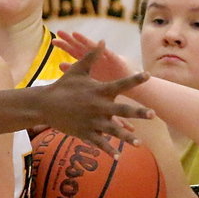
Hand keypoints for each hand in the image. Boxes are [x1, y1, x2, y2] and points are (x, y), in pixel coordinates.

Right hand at [32, 45, 152, 151]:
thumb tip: (103, 40)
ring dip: (127, 138)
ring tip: (139, 144)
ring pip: (113, 131)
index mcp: (99, 90)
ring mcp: (92, 121)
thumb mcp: (77, 70)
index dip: (134, 79)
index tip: (147, 75)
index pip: (120, 83)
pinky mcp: (84, 132)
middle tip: (153, 114)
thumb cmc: (63, 86)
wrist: (45, 105)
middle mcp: (98, 106)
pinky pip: (99, 143)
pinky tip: (117, 156)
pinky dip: (108, 150)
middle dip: (138, 112)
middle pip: (122, 109)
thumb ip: (92, 57)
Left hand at [54, 31, 131, 83]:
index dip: (65, 45)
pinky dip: (104, 49)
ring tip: (75, 35)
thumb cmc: (107, 79)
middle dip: (72, 39)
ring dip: (85, 41)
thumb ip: (74, 69)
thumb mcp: (88, 76)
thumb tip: (59, 64)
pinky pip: (109, 54)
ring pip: (94, 48)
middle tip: (60, 32)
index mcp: (88, 61)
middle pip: (81, 47)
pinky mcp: (115, 60)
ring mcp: (105, 57)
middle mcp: (95, 57)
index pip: (74, 51)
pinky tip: (100, 43)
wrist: (127, 84)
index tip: (54, 41)